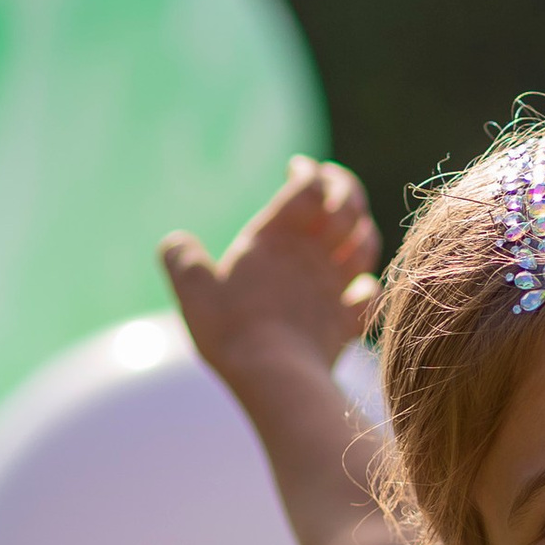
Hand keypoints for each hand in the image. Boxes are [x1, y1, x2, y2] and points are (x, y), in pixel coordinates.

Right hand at [163, 157, 380, 393]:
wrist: (275, 378)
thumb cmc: (232, 329)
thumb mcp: (193, 290)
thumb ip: (182, 260)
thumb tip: (174, 243)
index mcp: (278, 237)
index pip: (308, 185)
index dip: (308, 171)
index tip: (298, 167)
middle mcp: (314, 255)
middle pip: (348, 206)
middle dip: (345, 189)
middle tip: (332, 185)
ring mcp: (336, 288)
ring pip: (366, 244)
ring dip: (362, 229)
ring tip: (351, 227)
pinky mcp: (347, 323)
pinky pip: (370, 294)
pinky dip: (368, 284)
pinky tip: (360, 285)